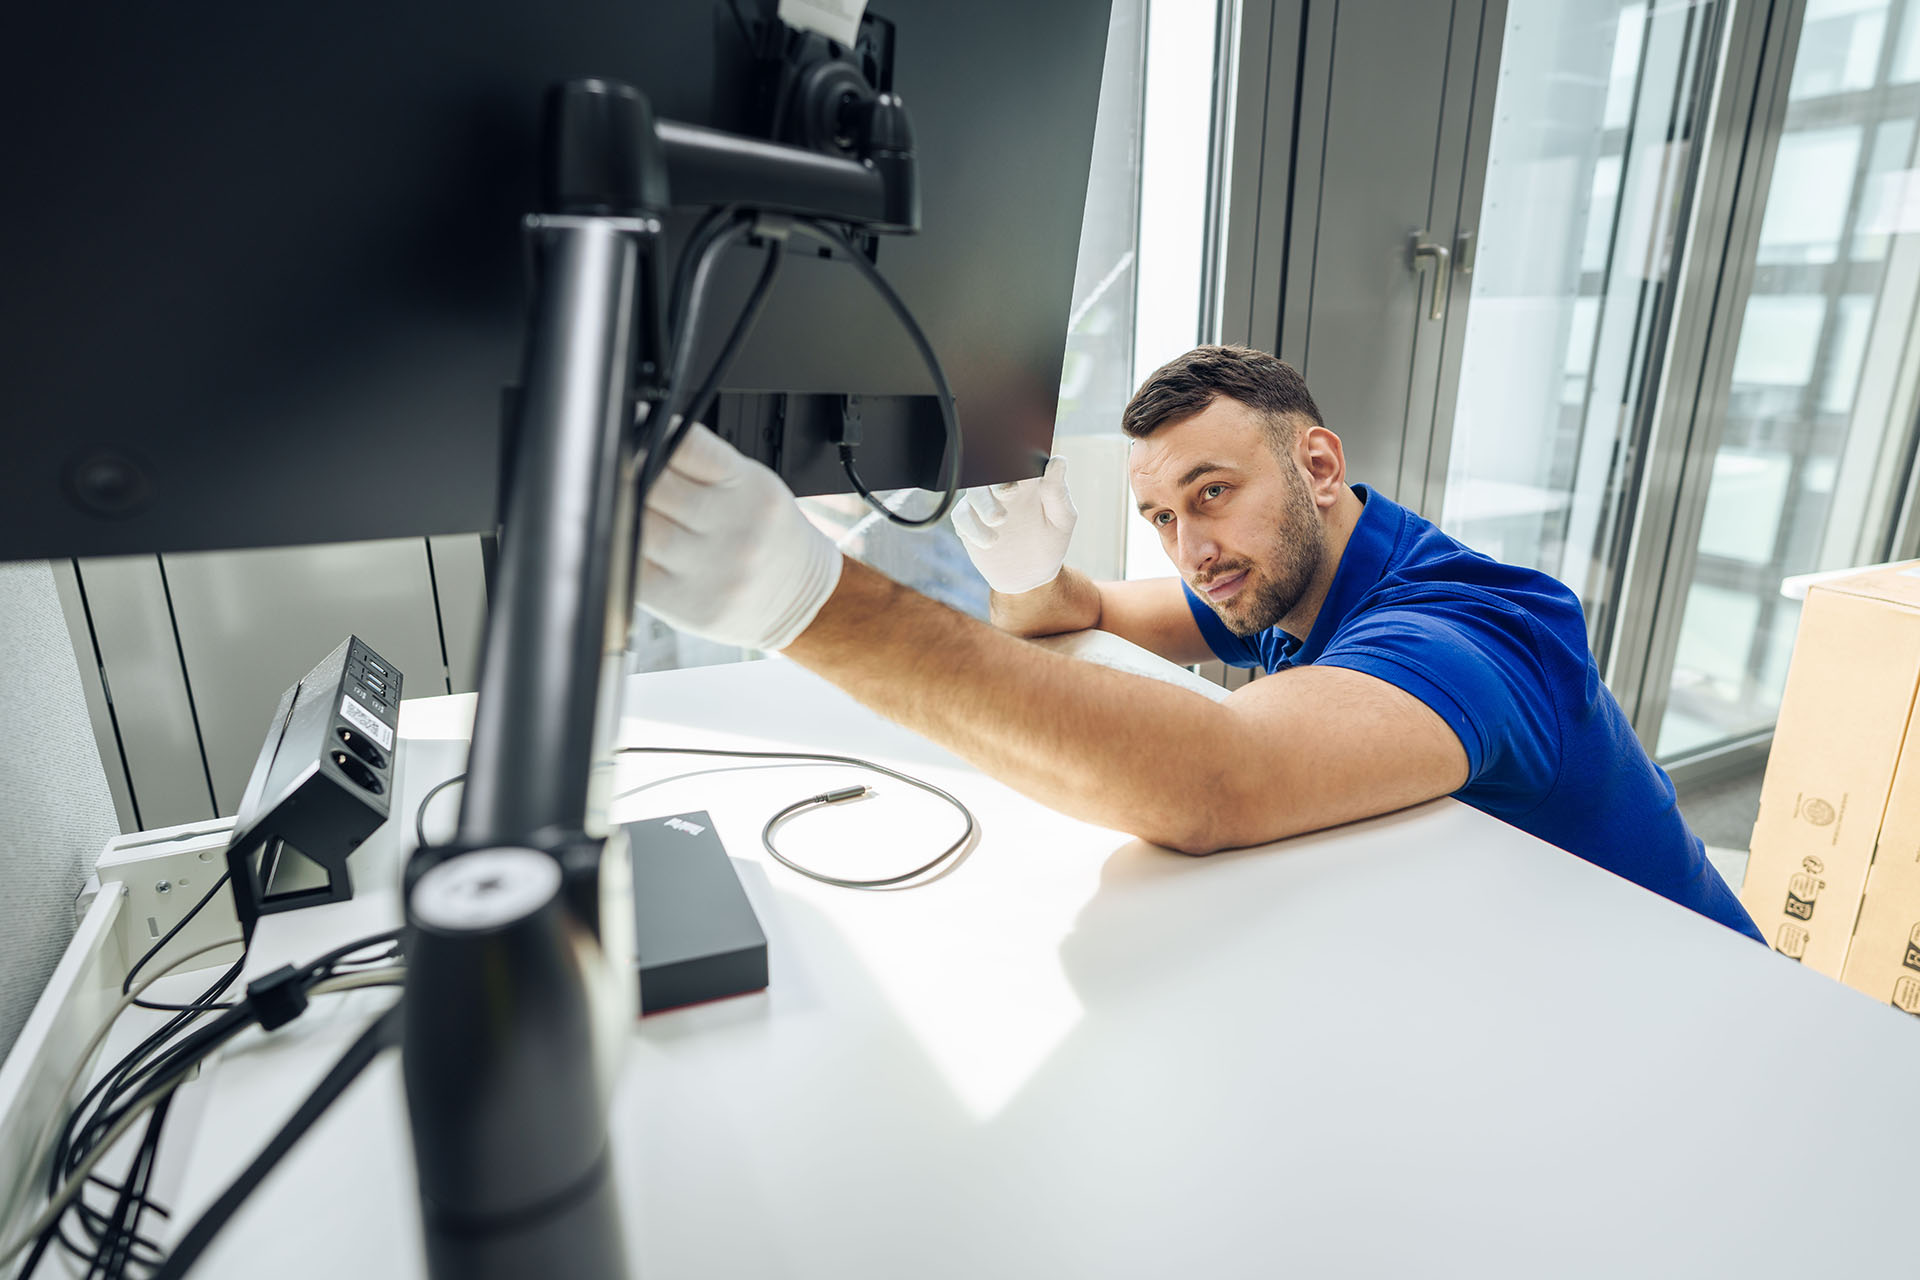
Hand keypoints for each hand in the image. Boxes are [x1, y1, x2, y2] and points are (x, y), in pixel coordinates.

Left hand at [638, 423, 842, 651]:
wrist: (802, 595)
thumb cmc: (769, 534)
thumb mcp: (752, 484)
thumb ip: (701, 463)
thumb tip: (635, 445)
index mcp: (753, 490)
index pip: (687, 447)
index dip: (649, 435)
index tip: (634, 434)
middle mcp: (738, 531)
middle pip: (657, 487)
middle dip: (629, 474)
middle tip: (616, 471)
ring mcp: (714, 572)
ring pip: (643, 530)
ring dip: (620, 513)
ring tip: (617, 506)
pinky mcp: (690, 607)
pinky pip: (637, 574)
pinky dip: (622, 553)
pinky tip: (624, 542)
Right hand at [951, 455, 1076, 594]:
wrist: (1030, 576)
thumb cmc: (1050, 541)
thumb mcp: (1062, 518)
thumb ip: (1058, 492)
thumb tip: (1058, 462)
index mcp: (1027, 480)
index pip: (1018, 460)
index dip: (1017, 461)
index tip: (1024, 475)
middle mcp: (1001, 487)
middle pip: (991, 471)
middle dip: (996, 479)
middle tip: (1008, 492)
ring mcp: (983, 504)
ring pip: (974, 492)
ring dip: (984, 504)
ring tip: (998, 520)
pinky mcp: (968, 523)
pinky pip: (962, 517)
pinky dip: (973, 528)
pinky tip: (990, 542)